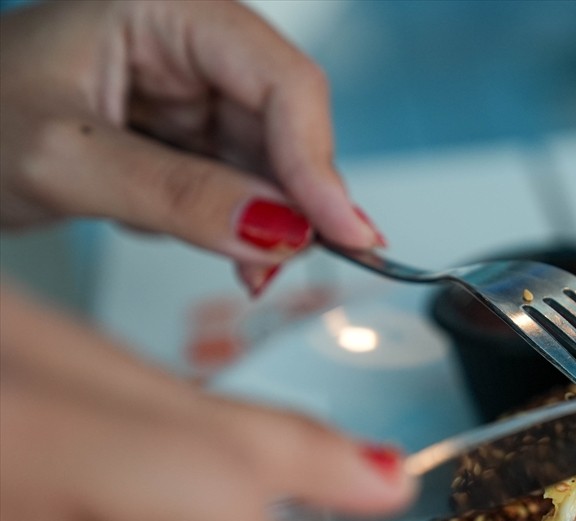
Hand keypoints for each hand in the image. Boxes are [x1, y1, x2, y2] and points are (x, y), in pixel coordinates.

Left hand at [0, 0, 385, 295]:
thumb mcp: (64, 161)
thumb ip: (177, 195)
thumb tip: (280, 232)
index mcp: (164, 8)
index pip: (280, 80)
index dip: (319, 160)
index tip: (343, 234)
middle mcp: (189, 43)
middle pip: (288, 122)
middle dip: (297, 200)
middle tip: (295, 265)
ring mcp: (191, 92)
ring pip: (273, 161)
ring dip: (271, 223)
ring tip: (251, 272)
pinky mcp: (187, 137)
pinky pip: (243, 185)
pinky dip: (242, 227)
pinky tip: (227, 252)